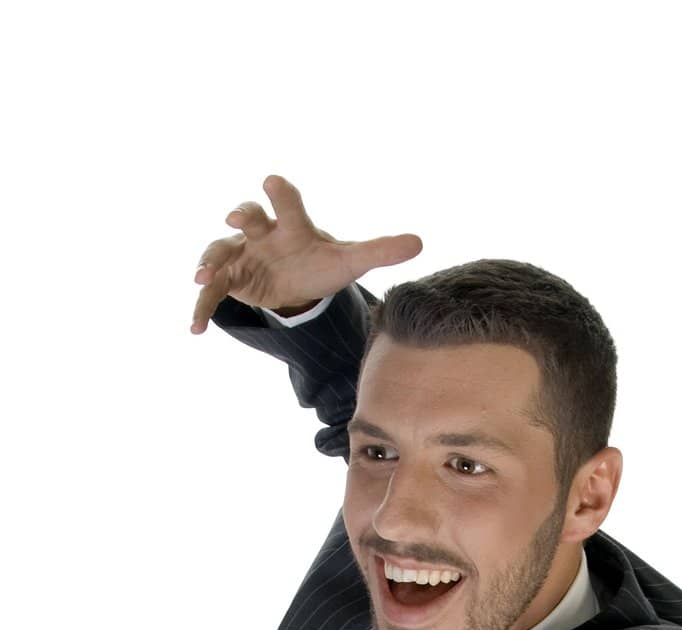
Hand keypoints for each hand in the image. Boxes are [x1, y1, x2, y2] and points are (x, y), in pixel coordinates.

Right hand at [189, 173, 422, 332]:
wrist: (297, 280)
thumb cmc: (320, 263)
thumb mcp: (350, 261)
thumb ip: (380, 250)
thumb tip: (420, 242)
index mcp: (292, 225)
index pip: (287, 202)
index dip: (281, 193)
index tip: (273, 181)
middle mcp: (263, 233)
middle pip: (249, 217)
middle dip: (241, 216)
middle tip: (235, 218)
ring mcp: (243, 254)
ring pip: (221, 251)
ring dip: (210, 263)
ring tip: (202, 279)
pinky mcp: (232, 280)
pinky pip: (214, 293)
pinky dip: (203, 310)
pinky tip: (195, 330)